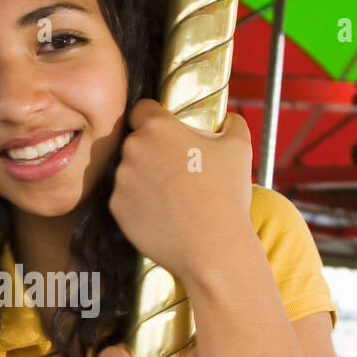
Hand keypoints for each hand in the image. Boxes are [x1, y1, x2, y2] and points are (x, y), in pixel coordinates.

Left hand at [109, 98, 252, 284]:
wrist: (212, 247)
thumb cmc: (226, 194)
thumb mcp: (239, 147)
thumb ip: (232, 123)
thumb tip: (229, 118)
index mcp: (158, 127)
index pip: (142, 109)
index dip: (154, 117)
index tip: (166, 132)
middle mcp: (133, 149)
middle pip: (137, 142)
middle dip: (153, 152)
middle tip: (177, 171)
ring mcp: (121, 180)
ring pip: (130, 171)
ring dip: (145, 179)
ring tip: (173, 197)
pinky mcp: (117, 208)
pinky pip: (126, 199)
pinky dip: (140, 204)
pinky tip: (163, 214)